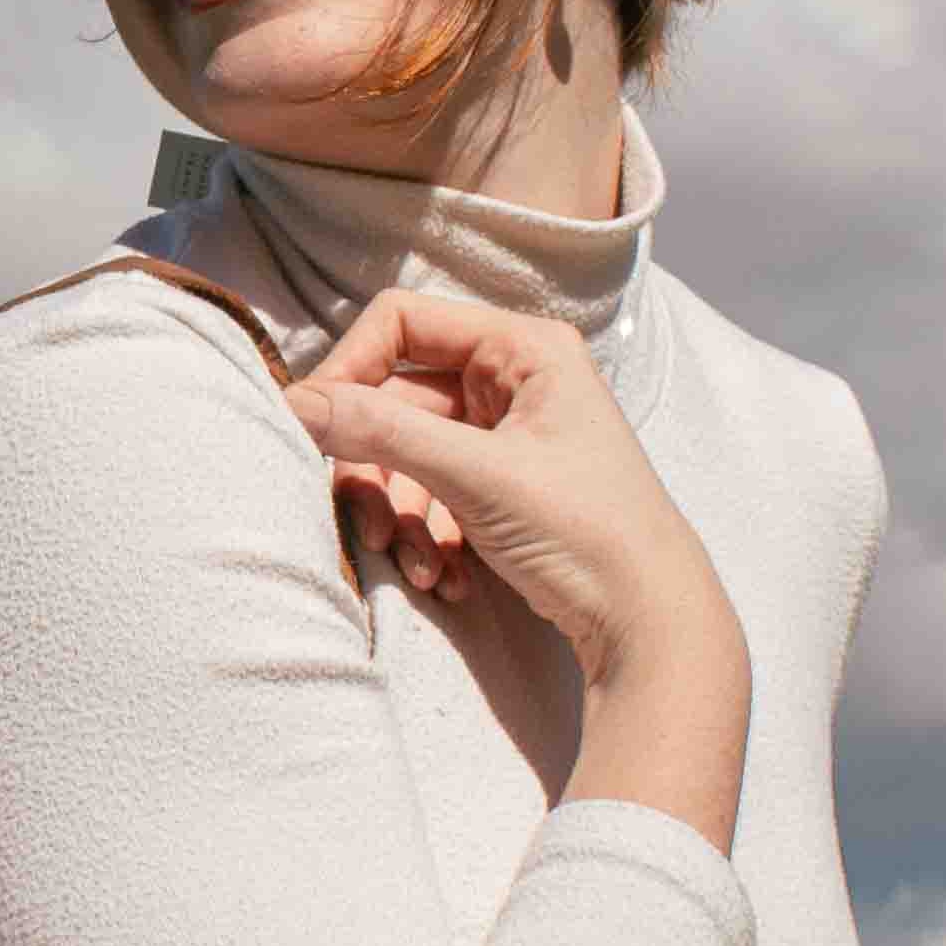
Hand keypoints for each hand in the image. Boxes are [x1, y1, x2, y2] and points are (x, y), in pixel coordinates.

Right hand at [288, 291, 751, 847]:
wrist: (650, 622)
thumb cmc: (586, 530)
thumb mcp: (477, 475)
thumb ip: (382, 431)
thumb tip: (295, 403)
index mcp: (523, 348)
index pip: (404, 323)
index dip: (352, 367)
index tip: (314, 425)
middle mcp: (514, 380)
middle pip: (398, 401)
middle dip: (377, 471)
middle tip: (369, 527)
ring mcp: (508, 436)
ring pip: (410, 457)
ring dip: (402, 517)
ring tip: (420, 567)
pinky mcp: (503, 488)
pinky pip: (434, 496)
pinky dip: (430, 538)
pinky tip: (449, 580)